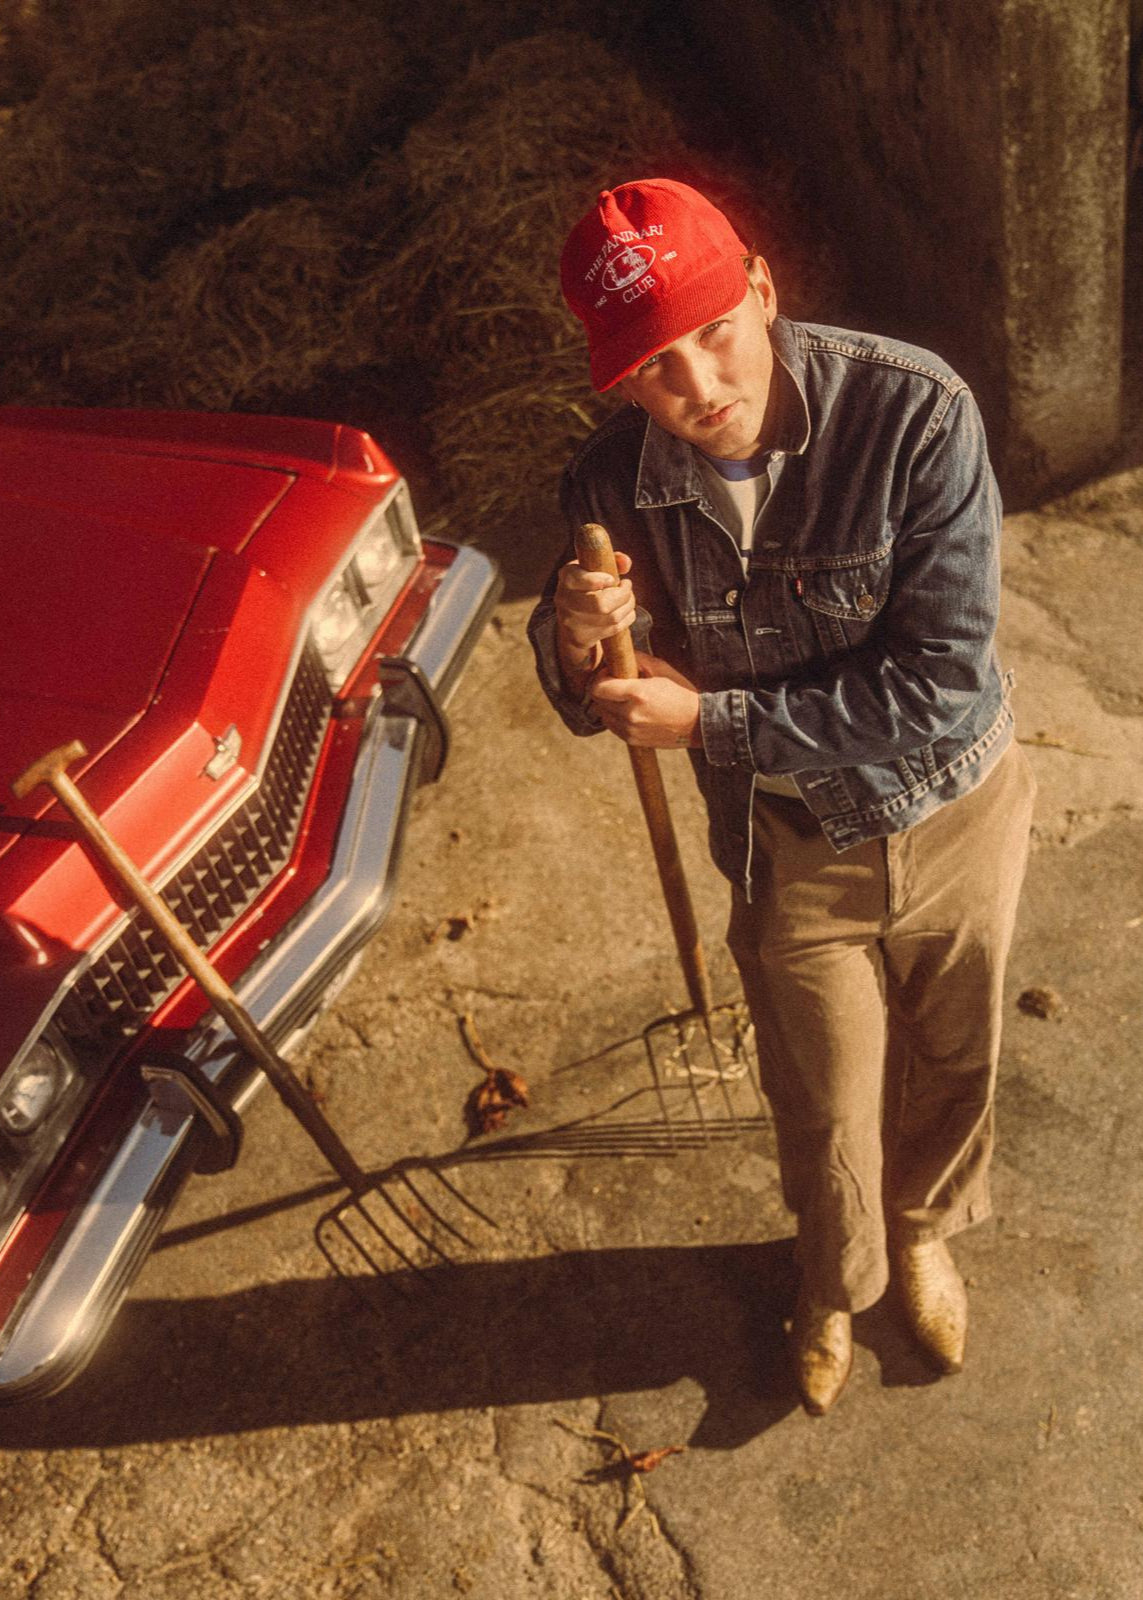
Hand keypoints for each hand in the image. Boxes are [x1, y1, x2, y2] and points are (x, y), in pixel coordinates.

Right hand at [554, 551, 636, 679]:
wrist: (571, 619)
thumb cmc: (586, 585)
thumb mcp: (593, 567)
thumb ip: (612, 560)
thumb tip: (626, 562)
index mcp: (567, 578)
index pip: (578, 580)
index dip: (598, 580)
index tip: (611, 579)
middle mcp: (565, 601)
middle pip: (600, 604)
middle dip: (623, 595)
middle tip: (627, 586)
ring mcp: (573, 622)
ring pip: (612, 617)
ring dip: (628, 605)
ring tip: (628, 597)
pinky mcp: (582, 637)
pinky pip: (615, 628)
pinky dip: (628, 617)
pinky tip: (626, 610)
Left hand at [590, 652, 701, 747]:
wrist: (697, 723)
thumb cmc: (681, 692)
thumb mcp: (662, 669)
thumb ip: (637, 659)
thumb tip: (617, 655)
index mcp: (637, 693)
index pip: (598, 687)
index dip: (600, 677)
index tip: (610, 673)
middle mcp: (630, 714)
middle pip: (598, 701)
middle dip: (603, 690)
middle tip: (617, 684)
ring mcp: (630, 730)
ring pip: (603, 714)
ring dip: (608, 705)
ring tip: (625, 699)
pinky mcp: (632, 740)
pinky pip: (612, 726)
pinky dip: (615, 717)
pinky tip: (630, 711)